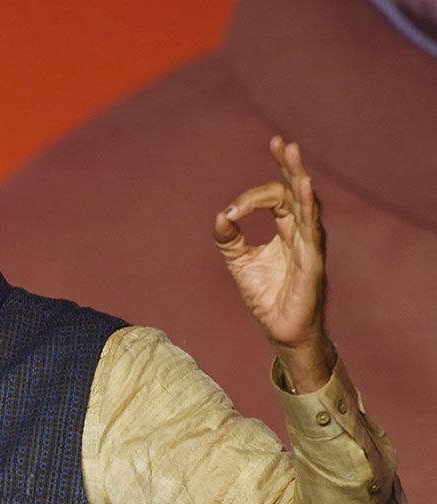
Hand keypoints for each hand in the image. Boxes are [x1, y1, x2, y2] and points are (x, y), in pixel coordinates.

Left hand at [213, 136, 334, 392]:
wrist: (281, 332)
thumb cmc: (267, 297)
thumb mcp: (239, 264)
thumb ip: (228, 240)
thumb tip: (219, 216)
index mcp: (287, 230)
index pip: (277, 197)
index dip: (252, 197)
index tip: (230, 213)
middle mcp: (302, 232)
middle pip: (297, 191)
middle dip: (288, 165)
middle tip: (280, 142)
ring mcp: (311, 245)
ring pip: (307, 203)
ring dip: (298, 177)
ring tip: (291, 152)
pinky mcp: (313, 262)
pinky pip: (312, 229)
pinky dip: (308, 207)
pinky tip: (305, 186)